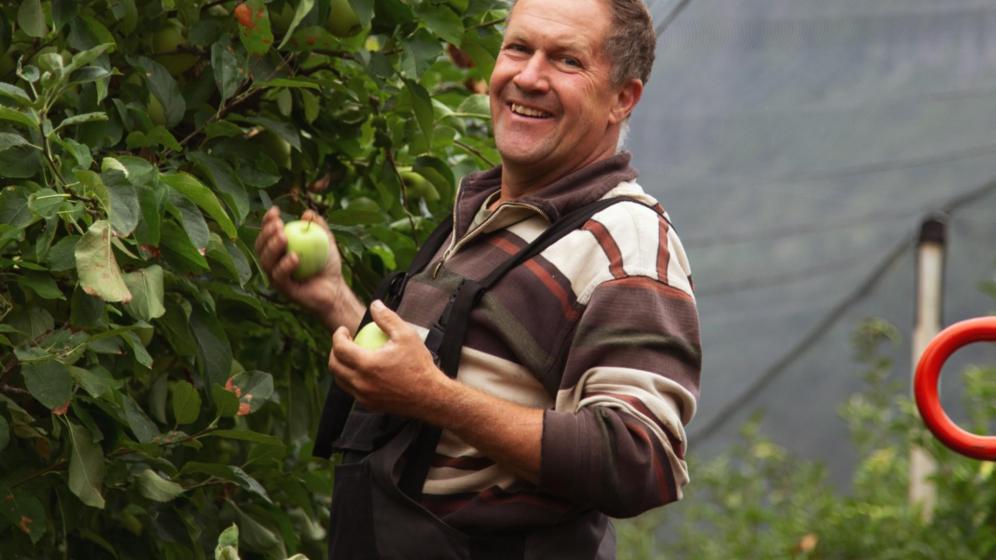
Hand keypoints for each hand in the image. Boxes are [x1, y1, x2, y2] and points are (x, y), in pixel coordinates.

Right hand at [255, 207, 361, 331]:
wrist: (336, 289)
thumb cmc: (328, 265)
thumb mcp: (326, 241)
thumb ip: (318, 227)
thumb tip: (308, 213)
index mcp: (278, 250)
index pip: (267, 234)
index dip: (267, 221)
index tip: (275, 211)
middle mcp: (273, 263)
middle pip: (261, 247)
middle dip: (266, 234)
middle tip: (278, 225)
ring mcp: (277, 278)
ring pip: (266, 262)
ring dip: (273, 247)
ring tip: (284, 237)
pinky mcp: (284, 290)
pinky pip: (280, 277)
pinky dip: (285, 266)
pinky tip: (294, 257)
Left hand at [328, 300, 449, 418]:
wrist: (430, 396)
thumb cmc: (419, 364)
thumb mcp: (406, 335)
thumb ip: (387, 318)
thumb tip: (375, 305)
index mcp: (367, 364)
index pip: (340, 348)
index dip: (338, 336)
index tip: (343, 331)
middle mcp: (361, 383)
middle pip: (334, 366)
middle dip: (334, 351)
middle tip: (343, 342)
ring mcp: (364, 396)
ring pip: (340, 381)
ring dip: (340, 366)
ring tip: (350, 356)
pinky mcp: (369, 405)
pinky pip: (352, 391)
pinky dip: (351, 380)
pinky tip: (361, 371)